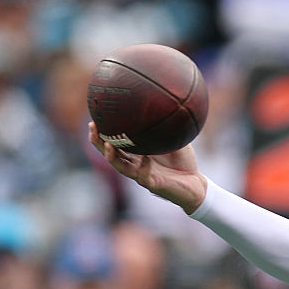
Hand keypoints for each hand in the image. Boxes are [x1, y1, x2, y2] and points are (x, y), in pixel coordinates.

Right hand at [88, 122, 207, 213]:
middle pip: (110, 153)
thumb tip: (167, 104)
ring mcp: (142, 175)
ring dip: (112, 157)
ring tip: (108, 145)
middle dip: (98, 141)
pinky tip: (145, 160)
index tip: (96, 117)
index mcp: (137, 153)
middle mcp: (135, 164)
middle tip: (92, 127)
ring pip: (121, 167)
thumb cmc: (183, 162)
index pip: (115, 141)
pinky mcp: (153, 184)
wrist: (196, 184)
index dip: (103, 131)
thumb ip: (169, 126)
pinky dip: (143, 169)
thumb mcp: (176, 140)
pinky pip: (144, 177)